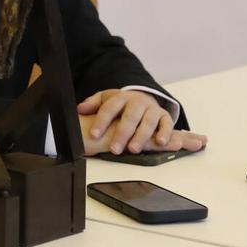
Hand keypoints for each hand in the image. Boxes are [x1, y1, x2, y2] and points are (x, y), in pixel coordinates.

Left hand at [78, 89, 206, 155]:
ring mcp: (152, 108)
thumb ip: (93, 104)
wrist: (142, 97)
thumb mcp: (105, 100)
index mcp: (120, 97)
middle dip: (122, 133)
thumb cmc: (120, 104)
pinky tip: (160, 142)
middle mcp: (137, 101)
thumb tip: (80, 109)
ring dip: (141, 136)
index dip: (101, 121)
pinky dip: (165, 133)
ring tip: (133, 149)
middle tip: (115, 149)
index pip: (109, 108)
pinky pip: (167, 124)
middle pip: (130, 117)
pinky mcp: (164, 116)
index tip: (94, 134)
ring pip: (148, 122)